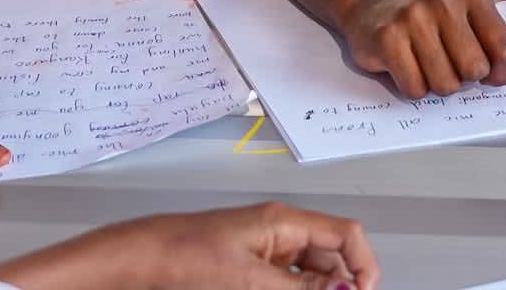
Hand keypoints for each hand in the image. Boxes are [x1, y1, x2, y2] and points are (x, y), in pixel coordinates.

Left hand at [110, 203, 381, 289]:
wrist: (142, 261)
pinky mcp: (251, 270)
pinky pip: (287, 283)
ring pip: (310, 276)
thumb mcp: (251, 279)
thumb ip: (302, 289)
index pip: (346, 234)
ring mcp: (266, 252)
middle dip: (338, 286)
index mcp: (284, 222)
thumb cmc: (184, 255)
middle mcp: (280, 233)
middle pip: (331, 259)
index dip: (363, 264)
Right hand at [339, 0, 505, 100]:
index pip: (505, 49)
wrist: (372, 9)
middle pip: (474, 70)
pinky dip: (413, 87)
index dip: (498, 73)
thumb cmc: (431, 23)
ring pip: (445, 84)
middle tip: (446, 62)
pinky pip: (416, 89)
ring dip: (436, 84)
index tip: (486, 73)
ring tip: (425, 62)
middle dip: (462, 78)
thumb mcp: (473, 25)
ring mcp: (413, 15)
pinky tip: (405, 65)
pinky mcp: (388, 37)